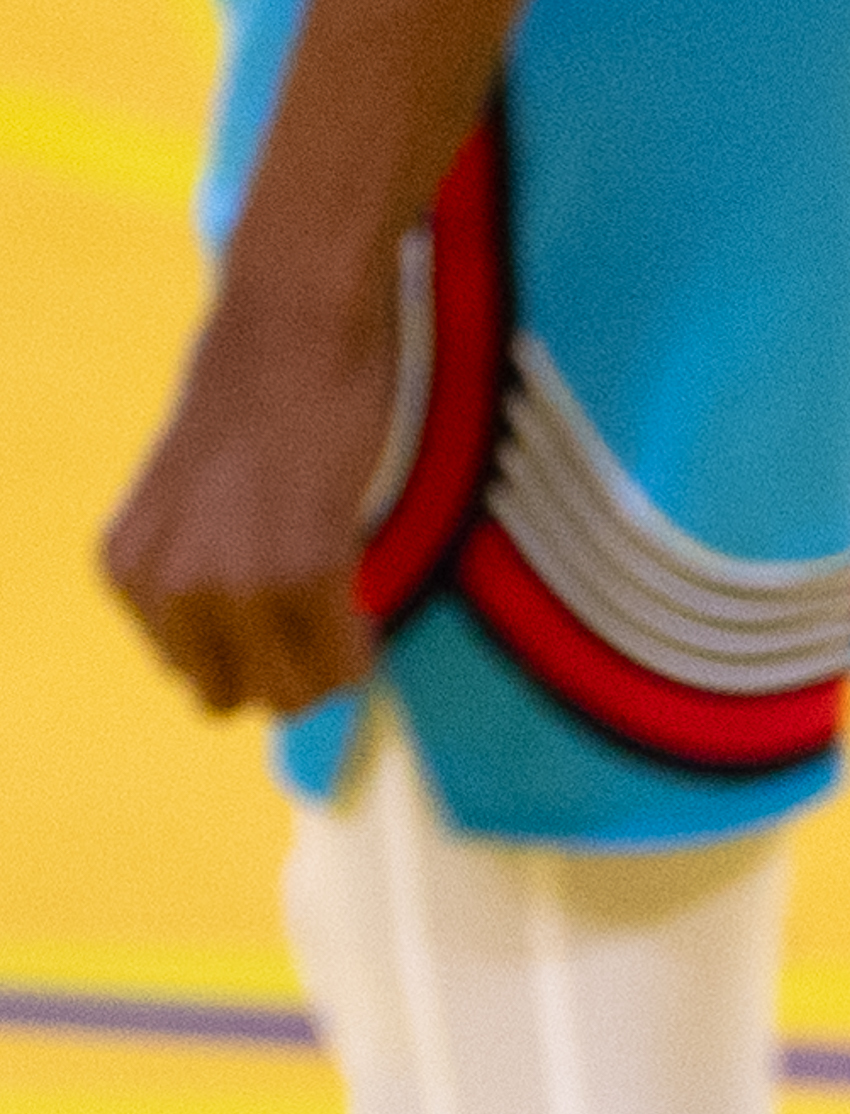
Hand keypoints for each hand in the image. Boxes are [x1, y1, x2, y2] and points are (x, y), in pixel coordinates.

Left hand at [101, 285, 399, 715]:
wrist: (292, 319)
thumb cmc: (250, 401)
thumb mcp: (184, 502)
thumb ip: (189, 578)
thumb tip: (228, 688)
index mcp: (127, 570)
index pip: (196, 678)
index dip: (248, 647)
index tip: (273, 592)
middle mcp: (168, 584)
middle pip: (240, 699)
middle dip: (286, 661)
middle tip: (312, 596)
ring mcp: (234, 584)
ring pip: (293, 694)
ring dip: (327, 658)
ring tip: (336, 589)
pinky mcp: (302, 573)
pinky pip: (345, 664)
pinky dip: (362, 644)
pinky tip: (355, 581)